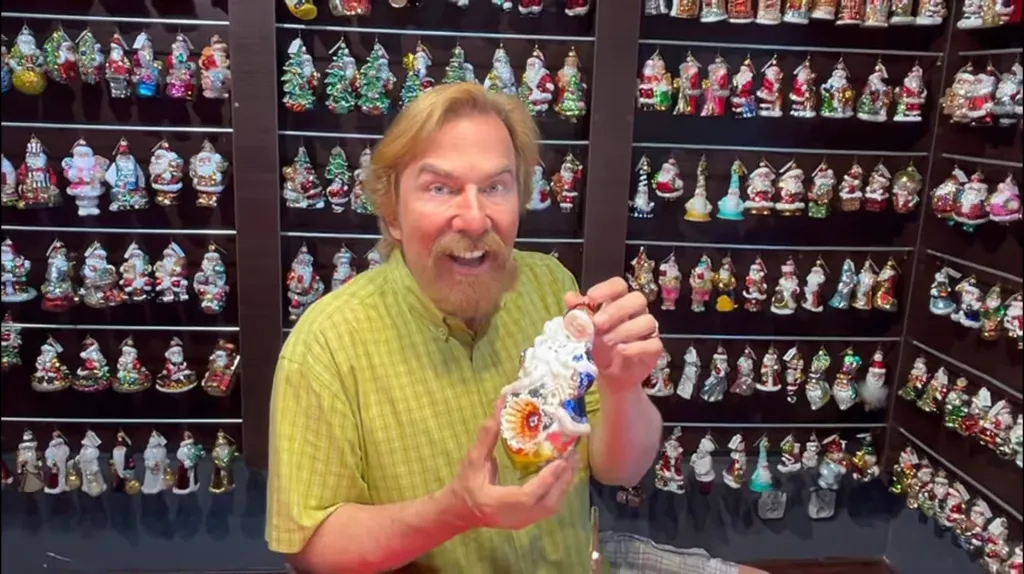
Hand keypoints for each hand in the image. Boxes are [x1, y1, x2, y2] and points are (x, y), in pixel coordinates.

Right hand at [444, 404, 580, 531]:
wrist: (460, 511)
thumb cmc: (465, 484)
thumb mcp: (472, 459)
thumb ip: (487, 436)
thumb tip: (500, 407)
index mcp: (497, 503)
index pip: (527, 496)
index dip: (546, 480)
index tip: (560, 461)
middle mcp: (514, 516)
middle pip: (547, 503)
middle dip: (563, 479)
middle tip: (573, 455)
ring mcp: (522, 521)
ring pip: (552, 507)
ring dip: (564, 484)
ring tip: (571, 461)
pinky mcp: (527, 520)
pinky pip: (548, 507)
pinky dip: (558, 490)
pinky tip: (562, 473)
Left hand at [565, 277, 662, 393]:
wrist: (607, 376)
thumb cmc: (597, 348)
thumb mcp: (583, 331)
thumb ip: (577, 313)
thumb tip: (570, 298)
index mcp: (618, 302)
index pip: (619, 285)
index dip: (606, 289)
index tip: (590, 298)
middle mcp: (636, 312)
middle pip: (636, 299)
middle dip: (616, 310)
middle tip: (598, 323)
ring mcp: (647, 330)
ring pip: (647, 321)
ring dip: (624, 331)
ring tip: (605, 342)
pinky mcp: (653, 349)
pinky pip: (653, 344)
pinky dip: (636, 347)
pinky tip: (621, 351)